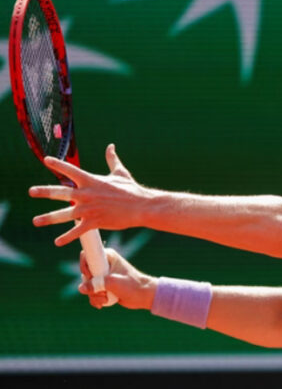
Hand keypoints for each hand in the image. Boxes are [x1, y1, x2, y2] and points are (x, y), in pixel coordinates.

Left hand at [29, 144, 152, 245]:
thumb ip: (112, 160)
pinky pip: (77, 231)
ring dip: (48, 218)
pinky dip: (66, 237)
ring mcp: (89, 209)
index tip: (46, 160)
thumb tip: (110, 146)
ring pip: (64, 214)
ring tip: (36, 221)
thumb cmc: (132, 189)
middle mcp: (86, 194)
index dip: (57, 164)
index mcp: (91, 180)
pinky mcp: (94, 222)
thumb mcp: (121, 172)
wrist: (142, 206)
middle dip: (44, 191)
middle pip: (60, 192)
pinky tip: (57, 242)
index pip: (70, 170)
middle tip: (31, 191)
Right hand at [78, 248, 156, 309]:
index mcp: (107, 256)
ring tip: (105, 298)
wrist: (143, 295)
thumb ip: (96, 284)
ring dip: (94, 295)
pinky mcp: (103, 286)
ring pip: (87, 286)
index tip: (90, 276)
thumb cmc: (132, 285)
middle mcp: (103, 265)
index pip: (87, 255)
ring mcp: (102, 276)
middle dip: (90, 286)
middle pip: (85, 274)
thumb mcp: (113, 283)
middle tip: (102, 291)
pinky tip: (102, 303)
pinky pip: (91, 293)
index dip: (85, 267)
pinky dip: (95, 299)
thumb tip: (81, 288)